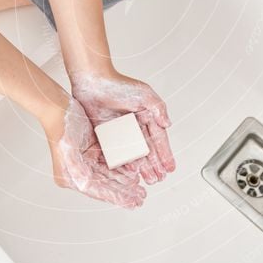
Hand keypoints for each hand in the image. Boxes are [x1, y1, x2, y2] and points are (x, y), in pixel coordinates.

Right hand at [43, 93, 146, 208]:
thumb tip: (86, 185)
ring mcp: (85, 163)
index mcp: (69, 177)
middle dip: (124, 192)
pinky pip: (109, 165)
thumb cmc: (62, 126)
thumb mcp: (69, 150)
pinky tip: (133, 173)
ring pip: (109, 176)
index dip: (116, 197)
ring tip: (139, 189)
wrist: (59, 107)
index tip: (132, 203)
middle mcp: (77, 173)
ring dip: (124, 183)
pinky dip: (121, 169)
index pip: (97, 191)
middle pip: (105, 186)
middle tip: (141, 198)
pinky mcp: (92, 152)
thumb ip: (78, 170)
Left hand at [69, 69, 174, 184]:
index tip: (170, 167)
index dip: (165, 154)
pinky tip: (130, 172)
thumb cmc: (118, 84)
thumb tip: (169, 124)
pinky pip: (117, 152)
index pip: (158, 138)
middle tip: (160, 178)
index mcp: (146, 116)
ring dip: (142, 167)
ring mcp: (121, 131)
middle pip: (147, 149)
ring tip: (148, 179)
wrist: (92, 82)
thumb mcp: (144, 94)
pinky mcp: (107, 135)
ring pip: (134, 154)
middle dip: (155, 165)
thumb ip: (159, 109)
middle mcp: (134, 125)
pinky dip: (124, 163)